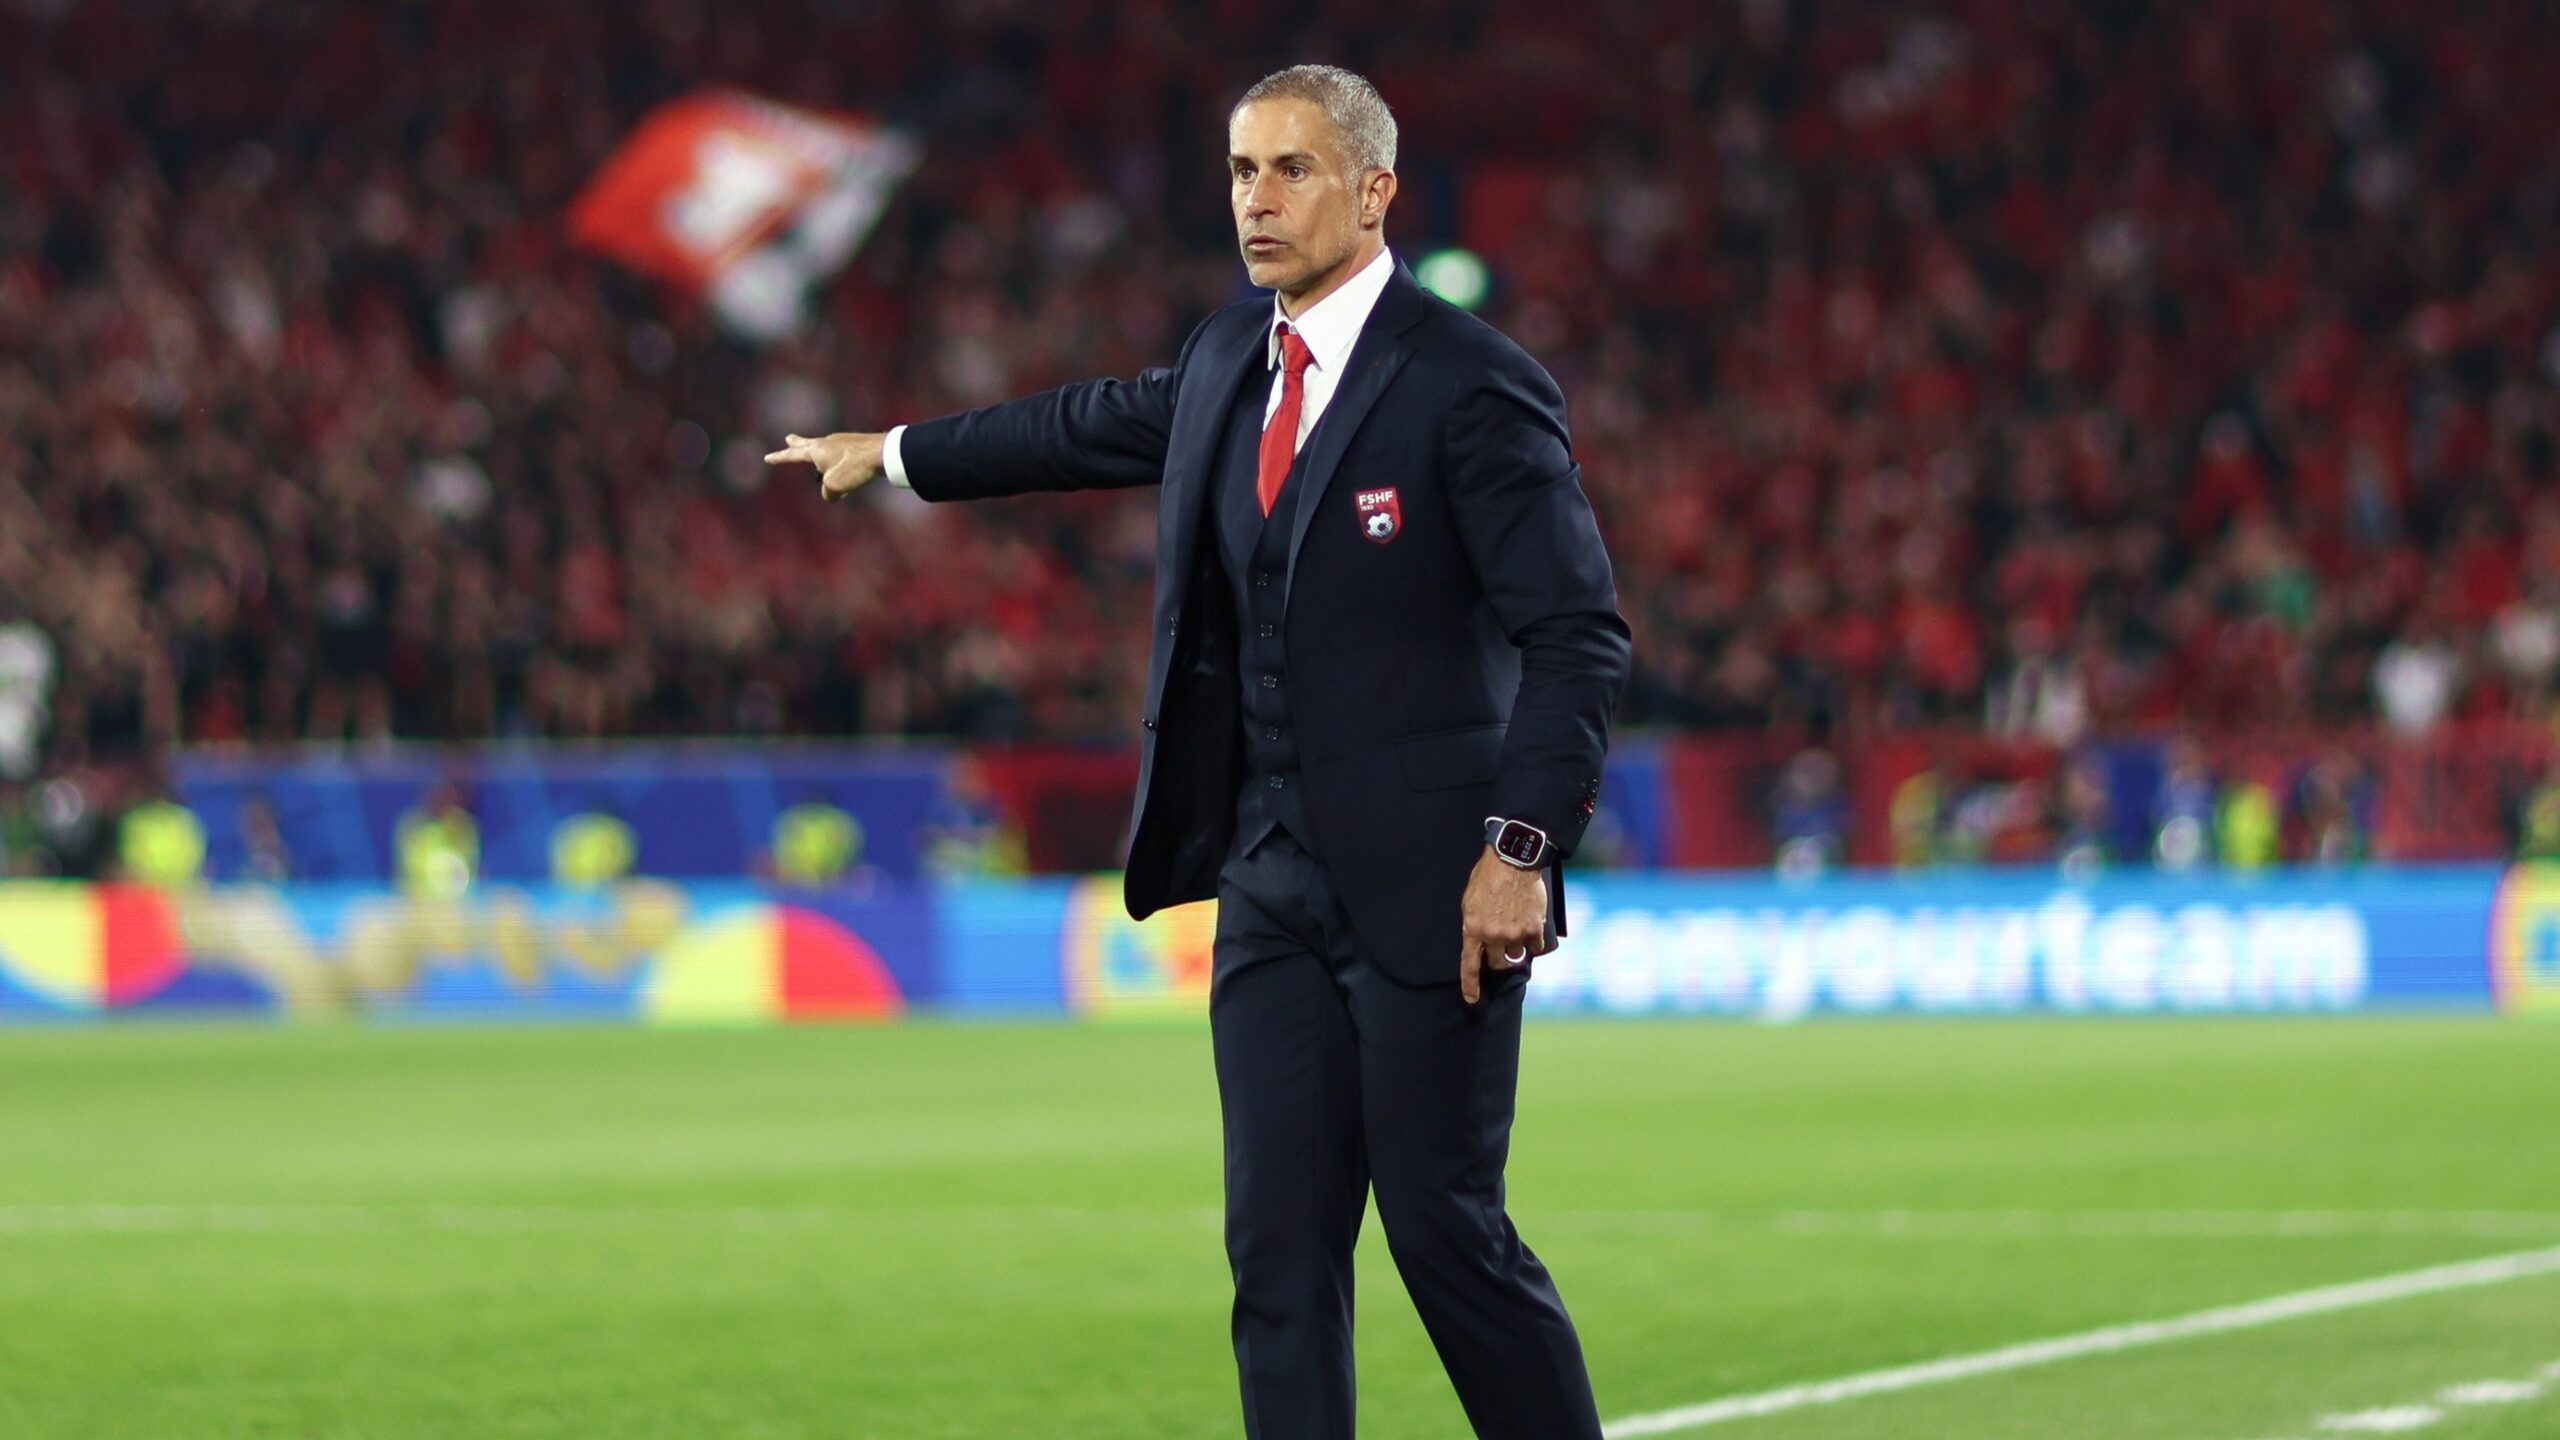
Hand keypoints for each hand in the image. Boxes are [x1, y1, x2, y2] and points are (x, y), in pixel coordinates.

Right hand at [764, 431, 887, 501]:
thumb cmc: (854, 468)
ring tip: (820, 468)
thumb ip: (827, 493)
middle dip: (796, 443)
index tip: (767, 458)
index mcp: (816, 450)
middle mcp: (826, 443)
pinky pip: (843, 458)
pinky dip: (840, 466)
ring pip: (826, 451)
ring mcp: (842, 442)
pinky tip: (850, 472)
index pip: (792, 455)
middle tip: (788, 438)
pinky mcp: (857, 446)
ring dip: (821, 460)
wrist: (882, 453)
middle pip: (807, 443)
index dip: (779, 458)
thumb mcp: (834, 486)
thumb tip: (830, 493)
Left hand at [1459, 846, 1546, 1004]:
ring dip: (1516, 947)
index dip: (1471, 985)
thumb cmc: (1487, 876)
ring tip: (1516, 928)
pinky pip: (1535, 946)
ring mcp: (1515, 934)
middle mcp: (1493, 936)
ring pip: (1517, 955)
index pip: (1470, 964)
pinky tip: (1532, 927)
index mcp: (1473, 929)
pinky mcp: (1534, 928)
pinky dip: (1533, 940)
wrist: (1512, 861)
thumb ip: (1474, 924)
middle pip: (1497, 963)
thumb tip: (1480, 940)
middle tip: (1502, 945)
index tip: (1472, 999)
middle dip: (1498, 958)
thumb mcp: (1470, 901)